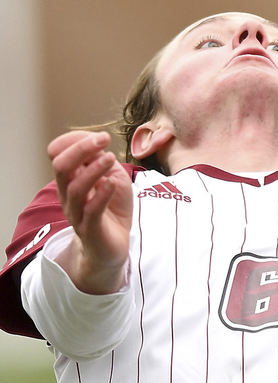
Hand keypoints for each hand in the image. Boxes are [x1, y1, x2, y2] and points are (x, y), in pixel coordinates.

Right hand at [48, 131, 132, 293]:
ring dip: (94, 169)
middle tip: (103, 140)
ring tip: (111, 158)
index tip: (103, 137)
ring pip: (75, 187)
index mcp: (70, 179)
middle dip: (80, 149)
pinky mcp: (91, 228)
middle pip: (61, 166)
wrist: (113, 245)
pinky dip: (101, 194)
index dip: (76, 141)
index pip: (58, 154)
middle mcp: (68, 194)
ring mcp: (78, 212)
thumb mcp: (111, 177)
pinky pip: (91, 210)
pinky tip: (112, 182)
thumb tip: (98, 141)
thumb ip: (102, 161)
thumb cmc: (112, 207)